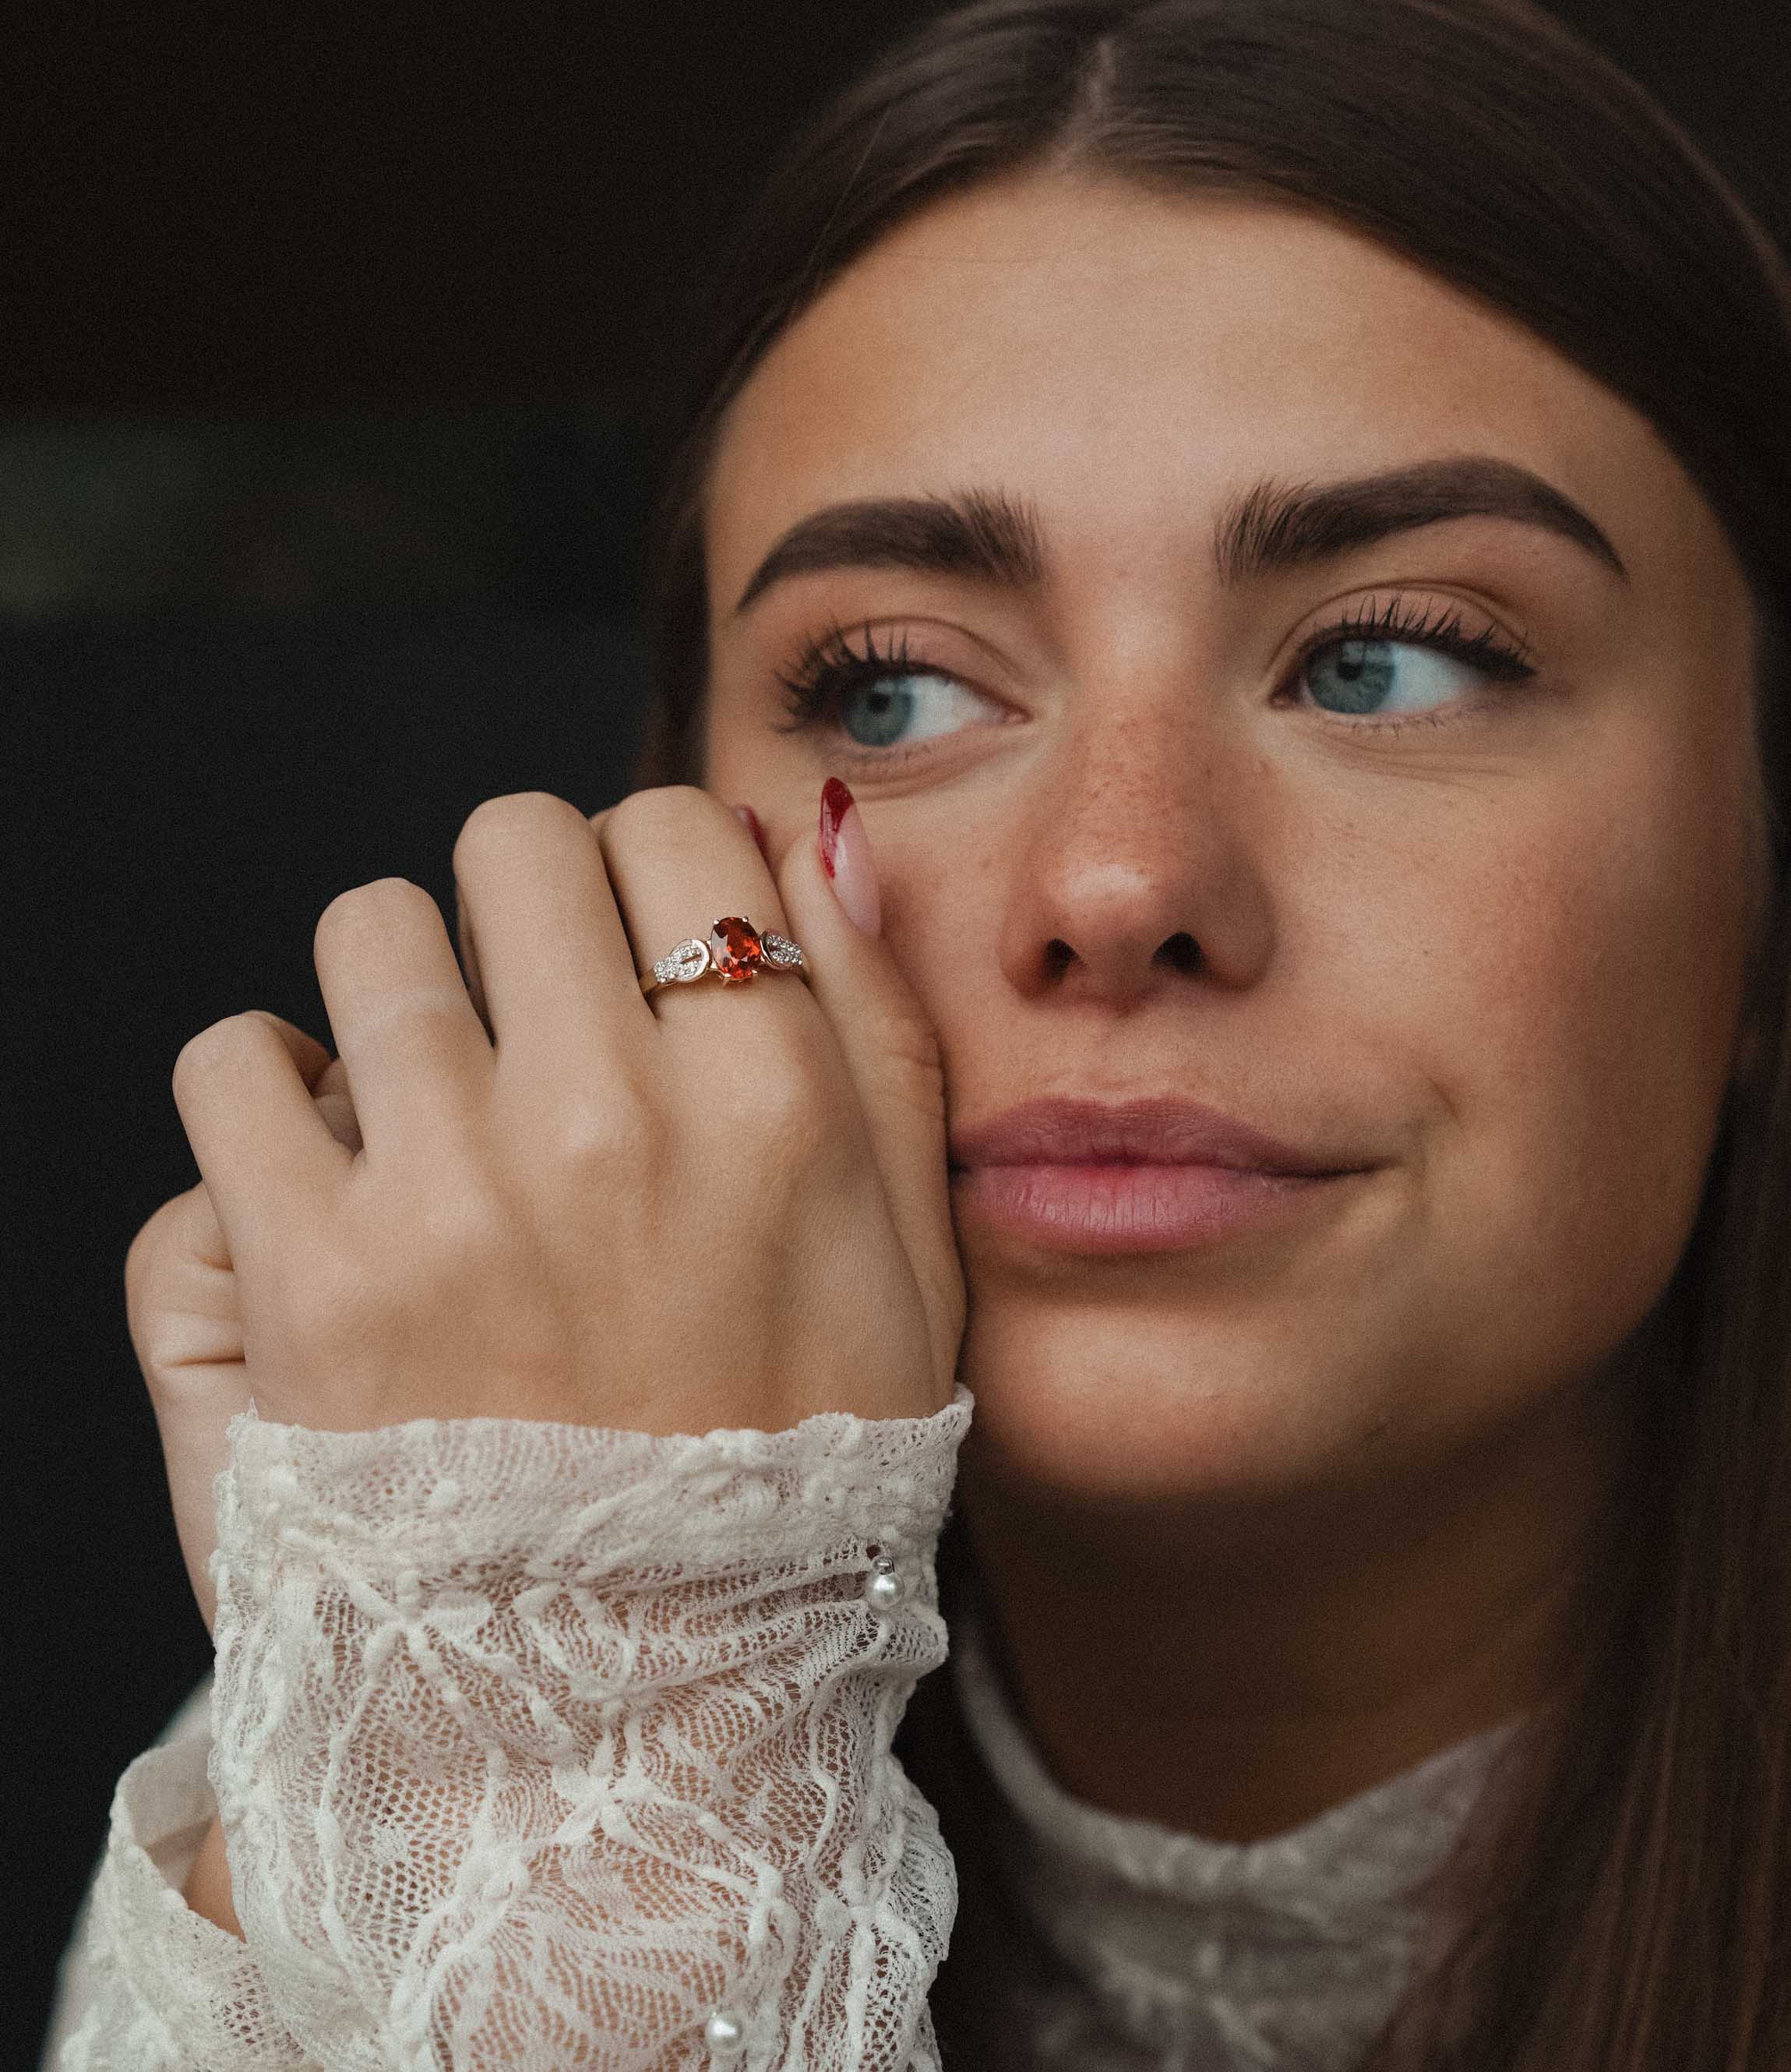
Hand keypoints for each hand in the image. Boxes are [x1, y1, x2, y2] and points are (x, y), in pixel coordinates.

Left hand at [132, 787, 962, 1609]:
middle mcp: (611, 1125)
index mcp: (775, 1107)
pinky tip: (329, 1169)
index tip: (637, 949)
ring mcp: (447, 1199)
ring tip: (432, 1103)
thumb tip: (814, 832)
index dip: (651, 869)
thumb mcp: (911, 1265)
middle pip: (514, 841)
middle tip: (533, 1018)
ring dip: (399, 994)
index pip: (678, 825)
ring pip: (370, 927)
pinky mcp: (304, 1280)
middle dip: (522, 906)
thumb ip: (884, 1028)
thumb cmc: (786, 1481)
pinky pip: (232, 1063)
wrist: (622, 1722)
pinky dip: (266, 1093)